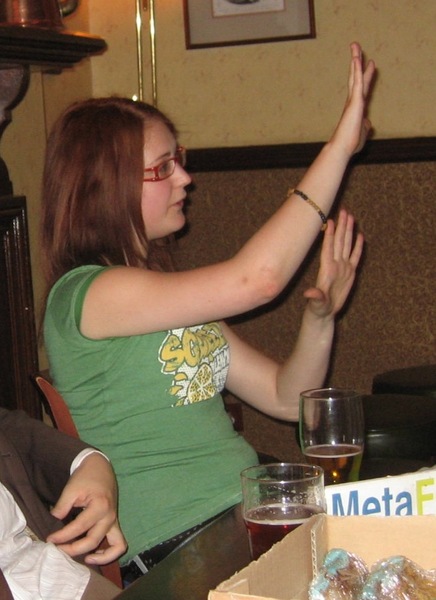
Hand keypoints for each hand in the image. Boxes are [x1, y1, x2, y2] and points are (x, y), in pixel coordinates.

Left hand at [47, 453, 126, 564]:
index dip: (63, 536)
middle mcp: (110, 516)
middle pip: (92, 541)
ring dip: (98, 557)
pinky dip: (109, 553)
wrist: (99, 467)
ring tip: (81, 557)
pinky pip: (119, 543)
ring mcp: (115, 521)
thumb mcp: (71, 488)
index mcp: (100, 506)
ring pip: (114, 547)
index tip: (49, 539)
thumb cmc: (85, 476)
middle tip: (58, 549)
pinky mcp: (114, 523)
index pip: (79, 527)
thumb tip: (54, 523)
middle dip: (73, 549)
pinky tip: (93, 554)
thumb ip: (62, 507)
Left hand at [303, 209, 363, 318]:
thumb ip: (315, 296)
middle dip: (342, 227)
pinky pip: (355, 257)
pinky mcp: (350, 273)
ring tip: (351, 217)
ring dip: (348, 231)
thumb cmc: (318, 308)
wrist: (324, 313)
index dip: (329, 235)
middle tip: (344, 211)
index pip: (329, 248)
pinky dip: (358, 246)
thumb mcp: (317, 303)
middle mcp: (335, 265)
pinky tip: (360, 235)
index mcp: (327, 269)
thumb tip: (309, 293)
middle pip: (339, 242)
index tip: (330, 221)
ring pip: (347, 246)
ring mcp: (343, 268)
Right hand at [330, 42, 375, 157]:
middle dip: (357, 62)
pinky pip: (357, 83)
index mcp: (356, 108)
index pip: (362, 87)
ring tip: (355, 45)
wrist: (343, 148)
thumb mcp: (363, 133)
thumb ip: (366, 126)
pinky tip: (356, 59)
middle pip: (356, 77)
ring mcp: (353, 100)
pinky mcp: (355, 102)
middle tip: (356, 46)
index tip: (370, 62)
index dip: (366, 75)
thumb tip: (368, 124)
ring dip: (355, 60)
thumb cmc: (350, 144)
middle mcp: (353, 101)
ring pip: (355, 76)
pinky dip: (357, 70)